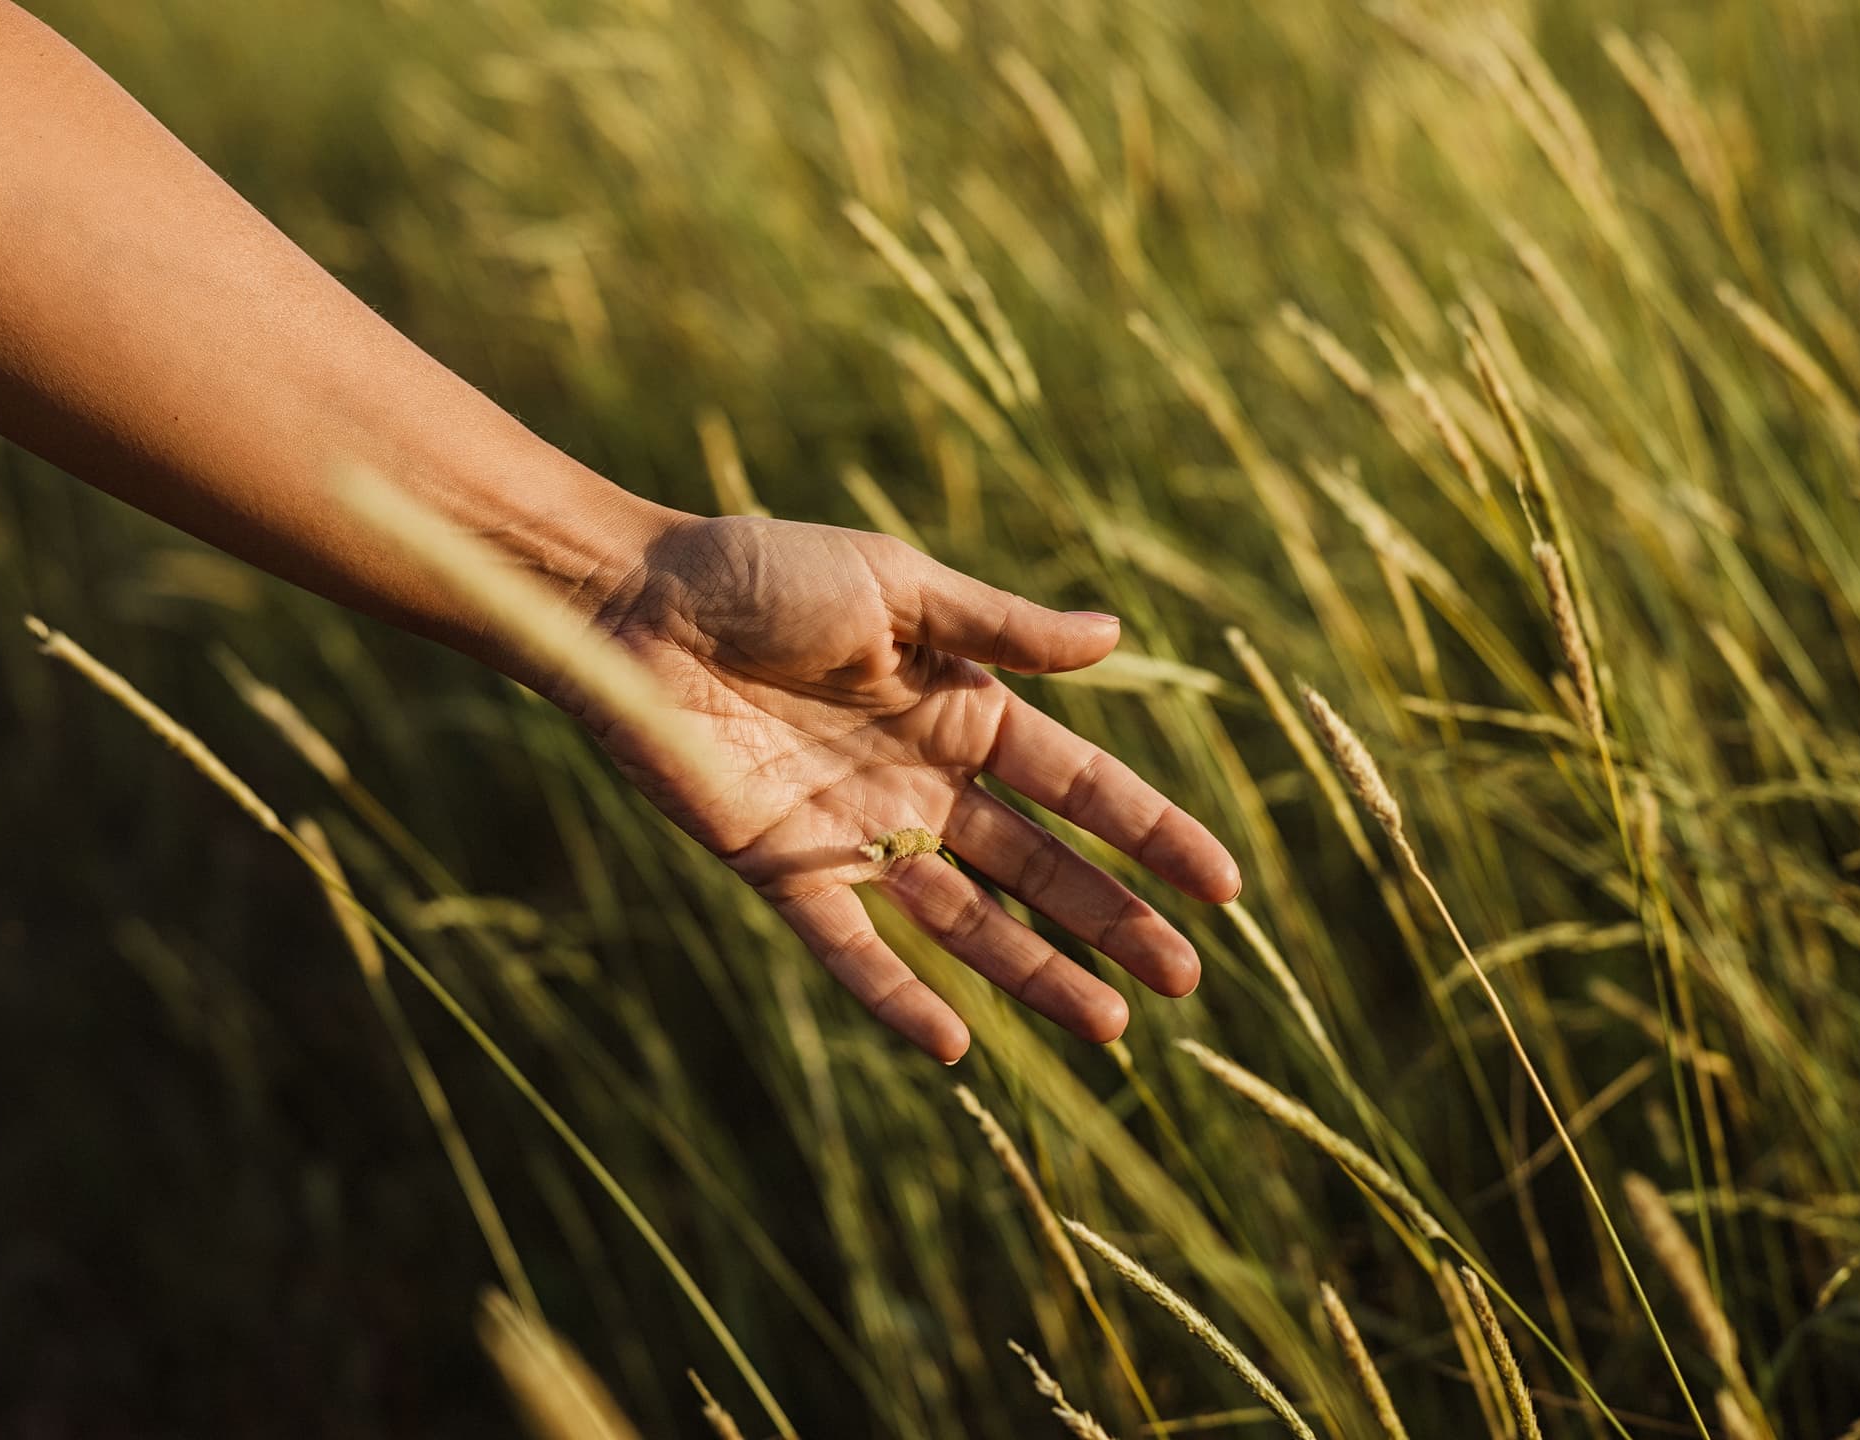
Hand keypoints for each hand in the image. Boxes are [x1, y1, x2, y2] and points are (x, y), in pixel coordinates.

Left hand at [561, 514, 1241, 1062]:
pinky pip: (851, 947)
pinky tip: (956, 1047)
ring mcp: (858, 831)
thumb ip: (1002, 631)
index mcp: (963, 708)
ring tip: (1111, 1028)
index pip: (1081, 786)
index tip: (1223, 886)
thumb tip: (1115, 636)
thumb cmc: (766, 571)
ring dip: (1035, 974)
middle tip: (1183, 978)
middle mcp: (923, 782)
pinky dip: (897, 997)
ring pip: (965, 921)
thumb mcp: (900, 588)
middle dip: (1113, 921)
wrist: (636, 602)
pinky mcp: (784, 867)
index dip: (1152, 834)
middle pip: (1038, 867)